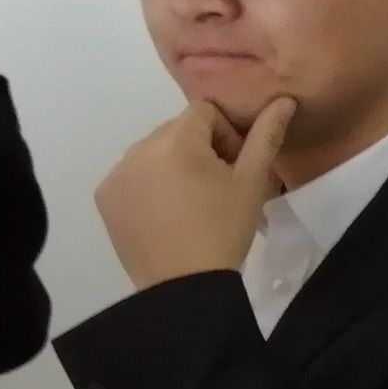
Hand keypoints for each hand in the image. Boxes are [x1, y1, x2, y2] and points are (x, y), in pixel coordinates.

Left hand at [94, 97, 294, 290]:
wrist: (184, 288)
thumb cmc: (223, 231)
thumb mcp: (252, 183)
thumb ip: (265, 136)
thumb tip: (282, 101)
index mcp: (175, 141)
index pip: (204, 112)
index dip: (226, 135)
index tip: (234, 169)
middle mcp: (138, 149)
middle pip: (176, 130)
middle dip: (199, 149)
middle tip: (217, 188)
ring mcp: (116, 174)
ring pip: (153, 152)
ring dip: (173, 165)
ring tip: (190, 204)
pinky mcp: (105, 197)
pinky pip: (132, 176)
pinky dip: (149, 185)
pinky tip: (165, 214)